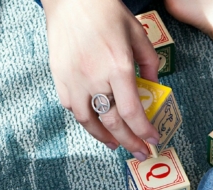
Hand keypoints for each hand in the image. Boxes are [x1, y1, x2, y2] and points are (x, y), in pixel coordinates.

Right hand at [42, 0, 159, 160]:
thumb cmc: (105, 12)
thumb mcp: (137, 34)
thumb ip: (149, 63)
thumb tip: (153, 87)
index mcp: (117, 67)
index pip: (132, 112)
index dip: (143, 131)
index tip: (153, 140)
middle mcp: (94, 78)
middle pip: (113, 122)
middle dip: (130, 142)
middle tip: (140, 152)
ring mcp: (73, 80)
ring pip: (88, 121)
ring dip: (104, 137)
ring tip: (116, 144)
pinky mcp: (59, 78)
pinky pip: (72, 108)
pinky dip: (86, 120)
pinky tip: (96, 123)